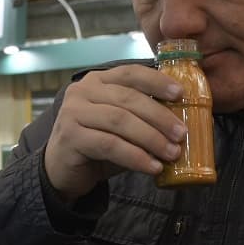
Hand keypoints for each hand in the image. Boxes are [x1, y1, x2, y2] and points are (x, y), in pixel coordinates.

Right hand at [43, 65, 188, 200]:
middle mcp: (82, 91)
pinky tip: (152, 167)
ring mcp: (73, 112)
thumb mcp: (121, 126)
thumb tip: (181, 123)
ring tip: (172, 153)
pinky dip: (135, 157)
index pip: (131, 73)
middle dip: (159, 117)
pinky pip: (110, 145)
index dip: (157, 81)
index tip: (180, 94)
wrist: (61, 171)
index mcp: (98, 80)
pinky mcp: (70, 137)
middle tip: (181, 134)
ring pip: (120, 121)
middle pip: (128, 99)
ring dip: (151, 138)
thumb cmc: (96, 145)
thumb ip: (142, 118)